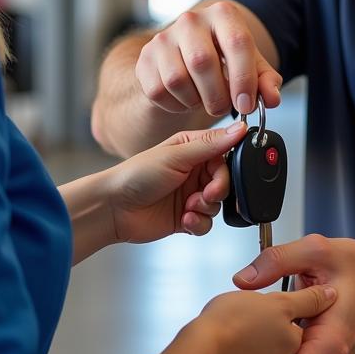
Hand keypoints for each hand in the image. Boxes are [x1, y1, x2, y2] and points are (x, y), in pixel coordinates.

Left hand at [108, 121, 247, 242]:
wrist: (114, 209)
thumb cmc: (137, 175)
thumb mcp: (176, 156)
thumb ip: (211, 144)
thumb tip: (240, 129)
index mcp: (193, 148)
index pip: (225, 156)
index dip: (228, 169)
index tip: (219, 178)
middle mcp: (194, 171)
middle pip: (225, 182)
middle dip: (218, 191)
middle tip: (205, 195)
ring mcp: (190, 195)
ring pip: (218, 204)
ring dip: (206, 208)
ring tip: (188, 208)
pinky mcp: (186, 217)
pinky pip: (207, 222)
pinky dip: (199, 223)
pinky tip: (184, 220)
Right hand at [135, 1, 281, 118]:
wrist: (187, 55)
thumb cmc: (224, 59)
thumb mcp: (250, 66)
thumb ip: (266, 81)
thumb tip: (271, 98)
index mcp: (223, 14)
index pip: (237, 42)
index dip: (244, 78)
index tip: (246, 104)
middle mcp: (190, 20)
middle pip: (202, 62)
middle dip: (217, 95)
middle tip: (224, 108)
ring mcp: (163, 37)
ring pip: (177, 79)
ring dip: (195, 100)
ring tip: (205, 99)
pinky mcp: (144, 59)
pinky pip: (158, 91)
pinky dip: (176, 105)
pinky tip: (186, 98)